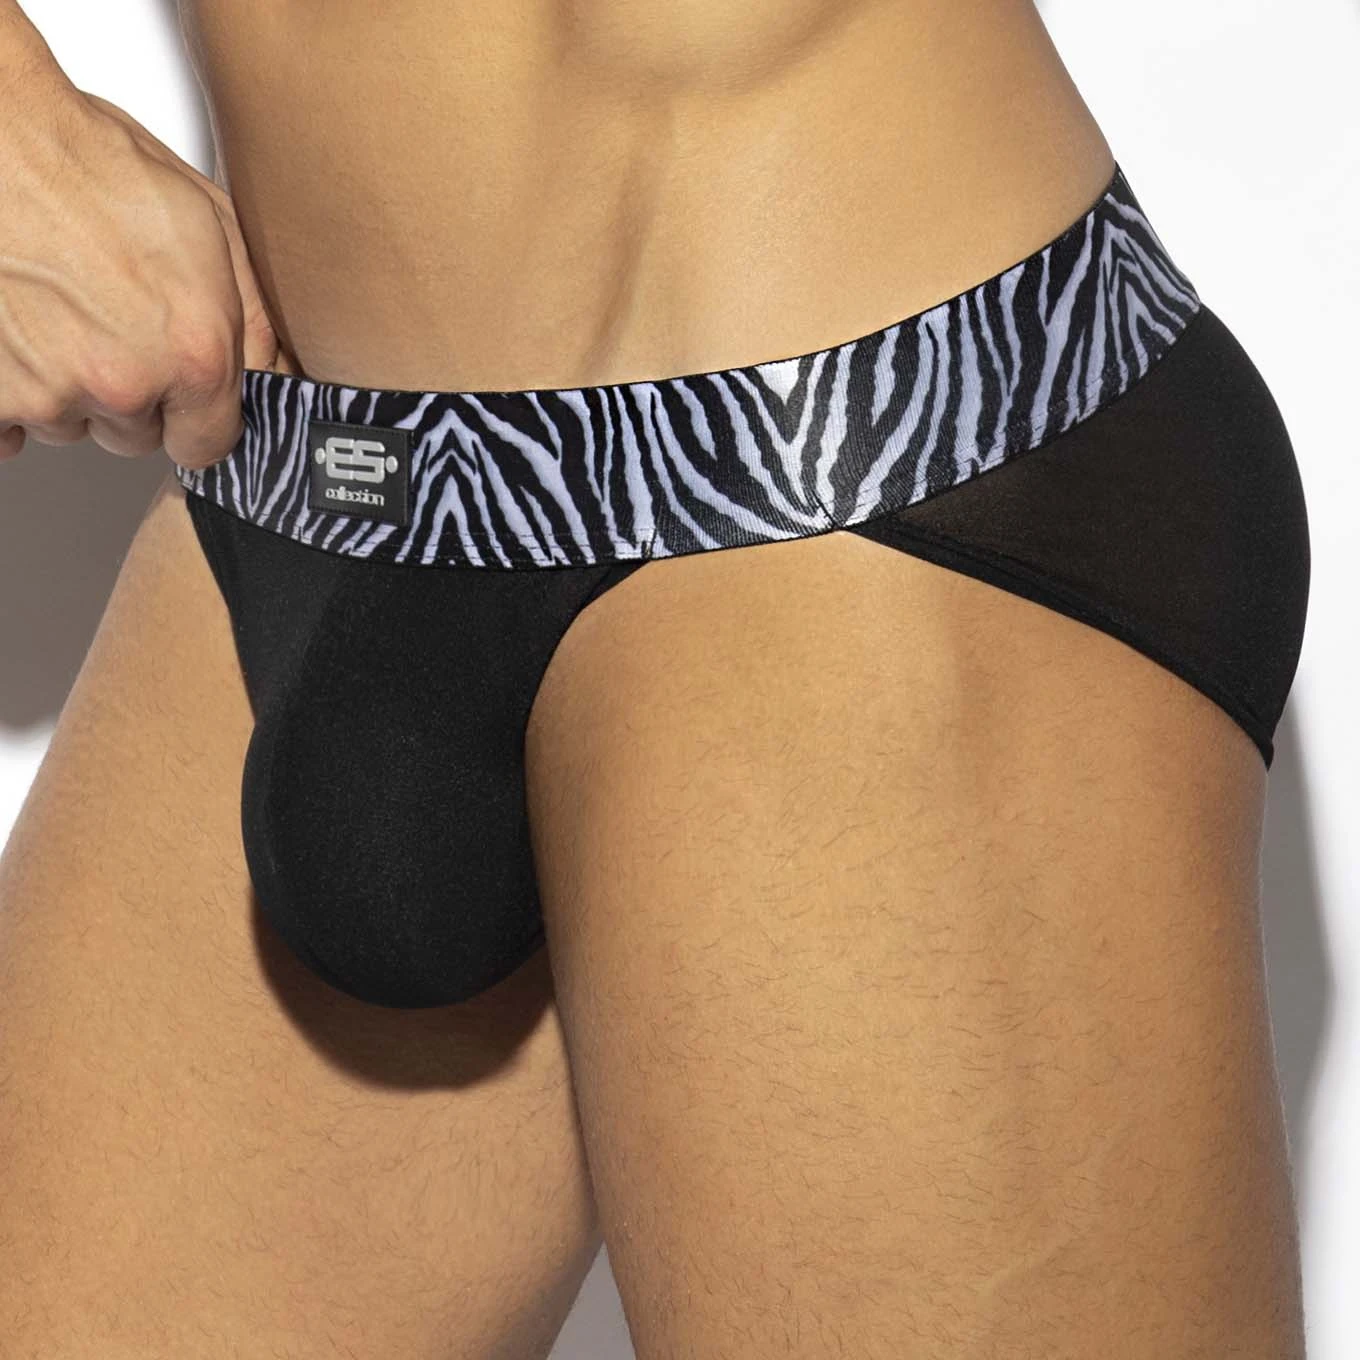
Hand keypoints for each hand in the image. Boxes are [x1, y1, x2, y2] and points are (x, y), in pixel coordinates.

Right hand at [0, 79, 287, 467]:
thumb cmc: (89, 165)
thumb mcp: (214, 229)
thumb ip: (255, 322)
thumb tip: (276, 380)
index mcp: (192, 355)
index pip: (208, 444)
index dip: (195, 416)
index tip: (181, 394)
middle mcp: (121, 382)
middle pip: (137, 434)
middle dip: (130, 393)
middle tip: (109, 324)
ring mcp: (45, 392)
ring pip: (70, 424)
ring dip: (67, 387)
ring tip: (57, 312)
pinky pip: (5, 432)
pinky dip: (11, 395)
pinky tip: (17, 343)